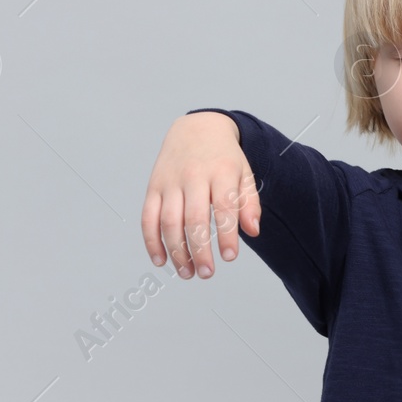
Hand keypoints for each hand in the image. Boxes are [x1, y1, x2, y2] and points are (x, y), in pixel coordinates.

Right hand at [141, 113, 260, 278]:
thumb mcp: (244, 173)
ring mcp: (170, 182)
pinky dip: (151, 242)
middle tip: (207, 273)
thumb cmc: (224, 158)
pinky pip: (148, 217)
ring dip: (176, 252)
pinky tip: (161, 261)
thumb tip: (253, 231)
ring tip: (187, 273)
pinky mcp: (153, 187)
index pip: (224, 207)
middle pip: (194, 219)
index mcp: (220, 172)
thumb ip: (250, 202)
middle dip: (199, 250)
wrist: (197, 128)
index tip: (229, 257)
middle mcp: (193, 176)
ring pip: (169, 222)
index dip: (226, 234)